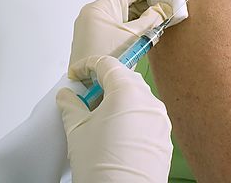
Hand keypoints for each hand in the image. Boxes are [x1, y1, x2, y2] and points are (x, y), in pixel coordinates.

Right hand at [56, 56, 171, 182]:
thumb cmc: (101, 166)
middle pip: (124, 78)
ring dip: (119, 101)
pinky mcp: (164, 137)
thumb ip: (71, 105)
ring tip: (100, 117)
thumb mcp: (77, 130)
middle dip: (104, 82)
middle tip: (86, 93)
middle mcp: (148, 100)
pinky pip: (146, 118)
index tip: (76, 74)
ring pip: (137, 99)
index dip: (88, 66)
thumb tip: (66, 97)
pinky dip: (132, 119)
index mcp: (126, 90)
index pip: (107, 64)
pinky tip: (117, 134)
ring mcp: (159, 118)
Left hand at [68, 0, 177, 75]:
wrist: (84, 88)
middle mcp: (97, 12)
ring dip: (145, 13)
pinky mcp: (100, 36)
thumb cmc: (105, 61)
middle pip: (128, 0)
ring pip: (126, 13)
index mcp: (101, 7)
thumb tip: (165, 8)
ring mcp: (97, 25)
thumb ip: (150, 20)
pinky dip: (136, 23)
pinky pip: (121, 24)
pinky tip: (152, 24)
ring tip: (165, 10)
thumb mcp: (132, 38)